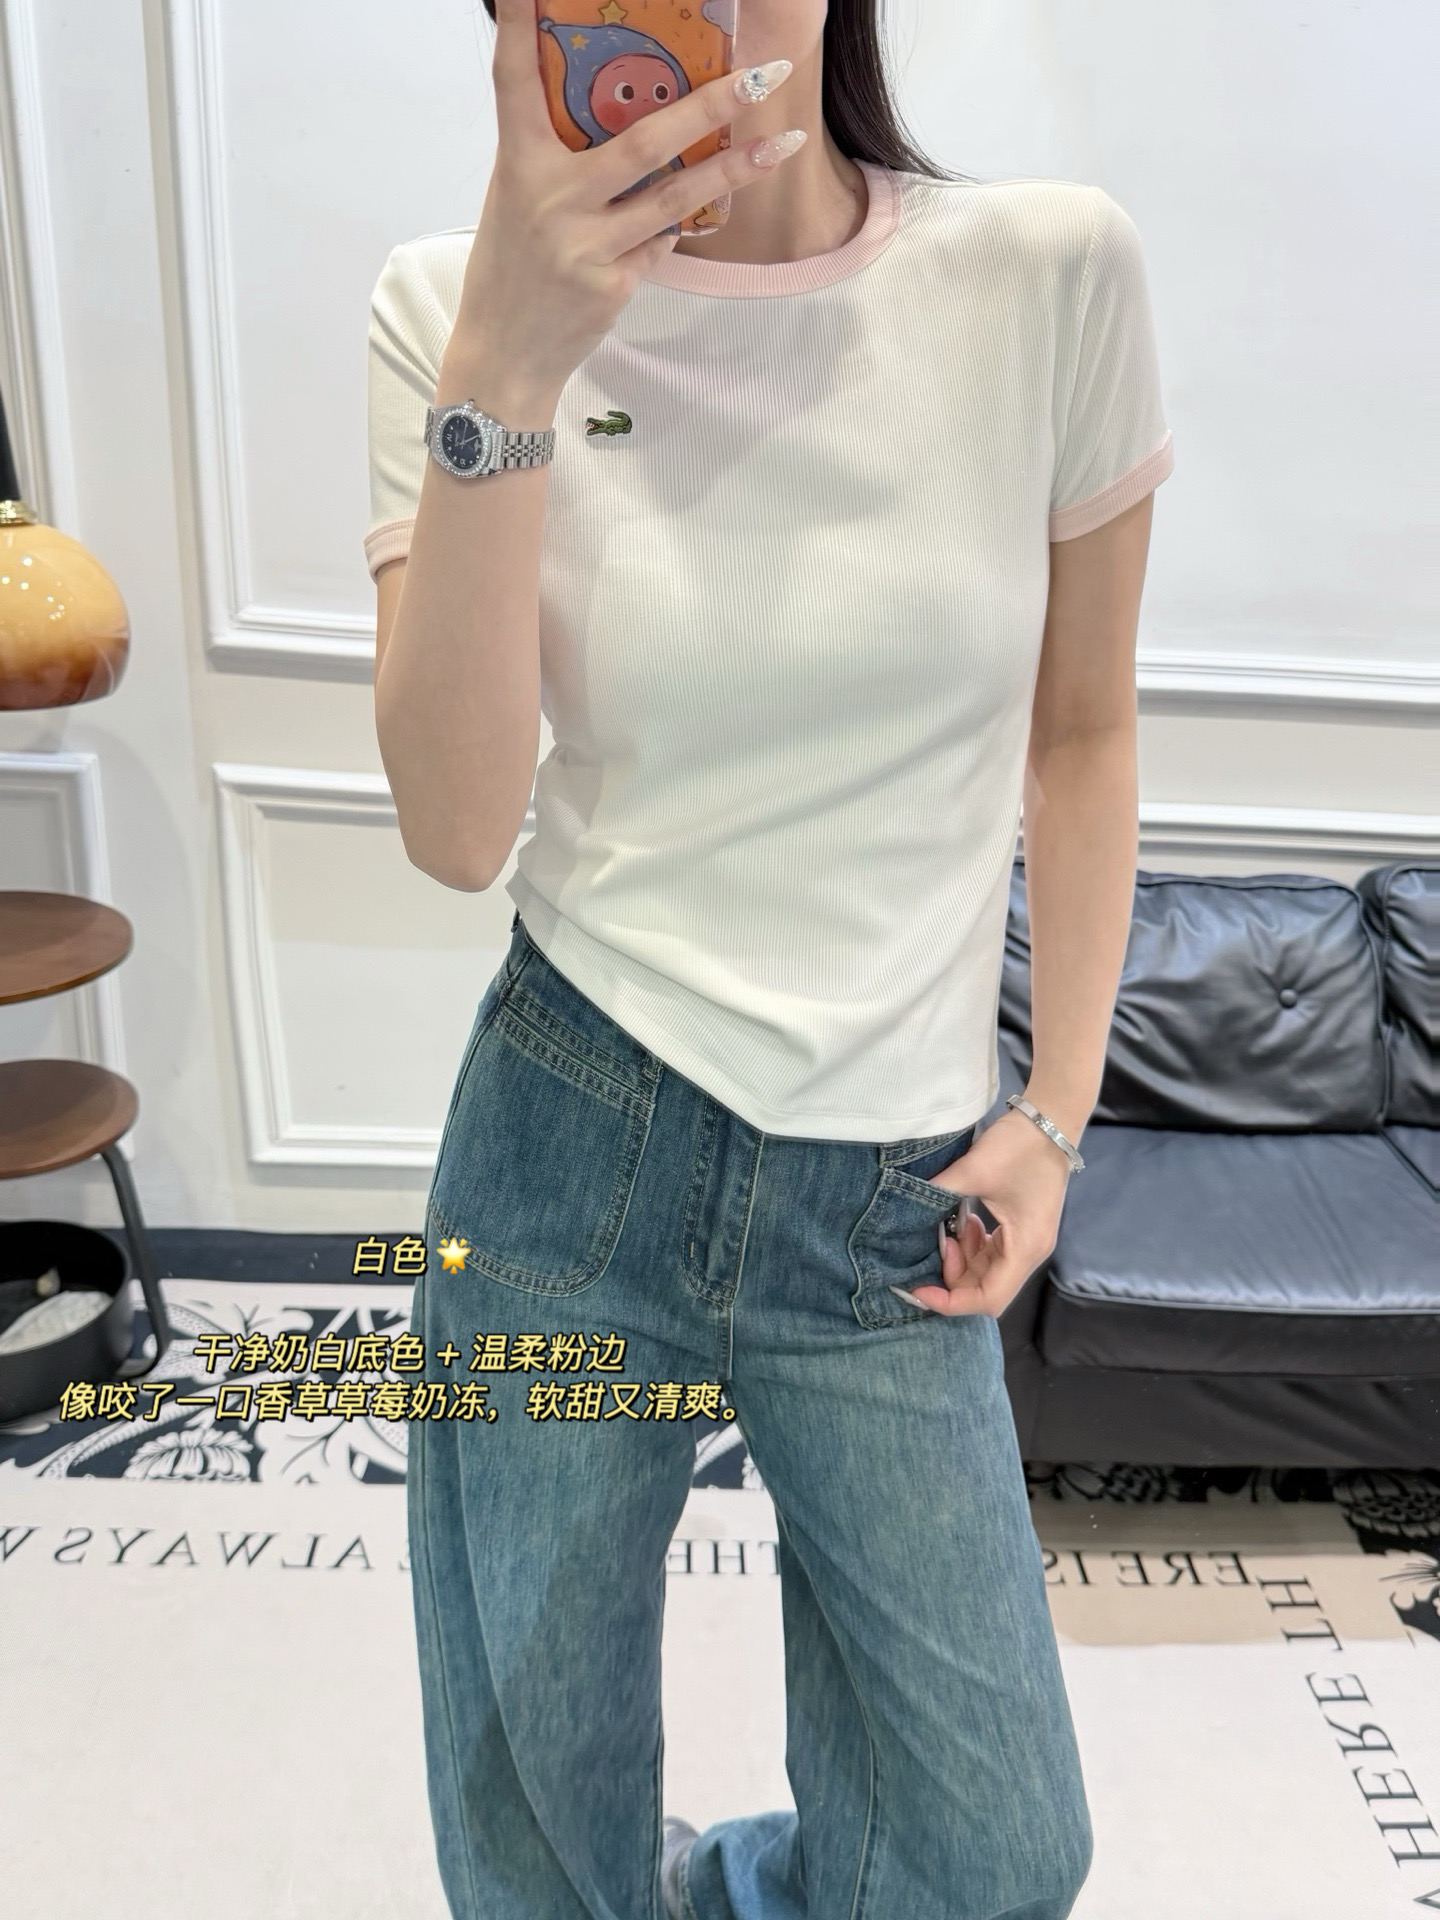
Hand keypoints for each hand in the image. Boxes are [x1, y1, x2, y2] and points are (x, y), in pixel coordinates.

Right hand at [453, 0, 802, 397]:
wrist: (503, 355)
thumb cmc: (512, 271)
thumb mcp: (518, 201)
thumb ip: (560, 161)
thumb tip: (623, 118)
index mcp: (519, 166)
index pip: (514, 83)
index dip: (521, 27)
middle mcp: (552, 199)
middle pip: (644, 142)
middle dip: (710, 105)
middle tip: (761, 76)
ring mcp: (585, 245)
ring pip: (675, 197)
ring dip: (734, 168)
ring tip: (783, 144)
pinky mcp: (612, 284)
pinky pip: (662, 243)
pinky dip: (673, 230)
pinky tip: (681, 223)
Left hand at [903, 1109, 1074, 1317]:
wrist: (1049, 1120)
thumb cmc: (1019, 1146)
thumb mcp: (974, 1171)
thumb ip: (938, 1195)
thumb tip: (903, 1211)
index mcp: (1026, 1247)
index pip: (988, 1298)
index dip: (951, 1302)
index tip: (919, 1288)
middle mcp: (1031, 1253)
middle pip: (986, 1289)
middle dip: (953, 1276)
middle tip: (939, 1241)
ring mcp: (1028, 1242)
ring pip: (988, 1273)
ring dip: (963, 1259)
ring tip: (952, 1226)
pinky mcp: (1022, 1230)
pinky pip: (993, 1254)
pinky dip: (973, 1246)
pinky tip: (964, 1221)